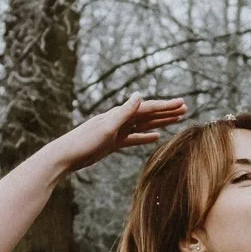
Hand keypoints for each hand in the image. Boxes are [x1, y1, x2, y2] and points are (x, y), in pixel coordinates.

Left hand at [49, 96, 187, 172]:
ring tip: (176, 120)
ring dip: (159, 121)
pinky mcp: (112, 143)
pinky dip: (145, 136)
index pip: (147, 108)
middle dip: (167, 111)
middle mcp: (119, 119)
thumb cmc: (84, 142)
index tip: (182, 104)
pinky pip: (134, 138)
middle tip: (185, 109)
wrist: (65, 156)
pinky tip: (155, 136)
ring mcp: (116, 131)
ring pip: (143, 124)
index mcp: (119, 114)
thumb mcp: (106, 127)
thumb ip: (124, 112)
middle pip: (148, 113)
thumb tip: (139, 95)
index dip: (166, 106)